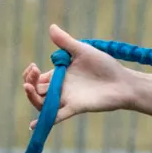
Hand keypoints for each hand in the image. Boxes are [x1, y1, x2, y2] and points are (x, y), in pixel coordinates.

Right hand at [21, 24, 138, 123]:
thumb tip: (51, 27)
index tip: (33, 66)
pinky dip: (45, 121)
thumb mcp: (82, 50)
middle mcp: (61, 89)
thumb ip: (66, 42)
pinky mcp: (75, 107)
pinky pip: (57, 116)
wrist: (123, 81)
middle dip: (29, 83)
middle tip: (33, 73)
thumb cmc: (105, 66)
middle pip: (37, 91)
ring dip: (32, 97)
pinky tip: (33, 125)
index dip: (31, 75)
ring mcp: (67, 99)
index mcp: (60, 76)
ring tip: (29, 88)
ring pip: (43, 104)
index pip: (38, 79)